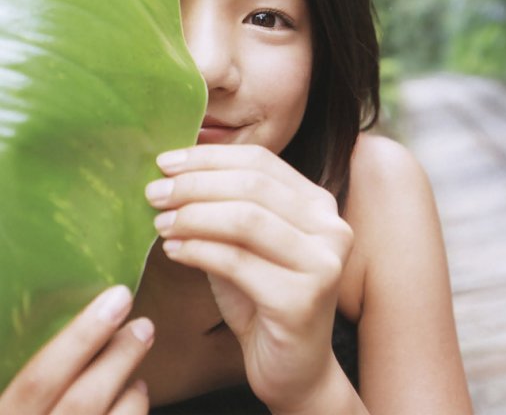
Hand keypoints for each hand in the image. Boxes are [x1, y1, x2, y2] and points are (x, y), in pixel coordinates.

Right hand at [0, 285, 153, 414]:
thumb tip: (69, 333)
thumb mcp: (11, 401)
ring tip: (137, 371)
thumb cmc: (26, 409)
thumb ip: (28, 380)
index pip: (38, 380)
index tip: (117, 297)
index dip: (80, 337)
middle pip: (82, 403)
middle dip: (118, 357)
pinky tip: (134, 398)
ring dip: (132, 394)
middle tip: (143, 326)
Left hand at [145, 145, 352, 412]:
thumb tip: (172, 170)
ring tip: (160, 222)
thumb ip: (222, 205)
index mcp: (317, 202)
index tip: (165, 163)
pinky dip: (198, 251)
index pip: (260, 160)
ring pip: (246, 219)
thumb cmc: (261, 299)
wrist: (291, 368)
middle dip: (196, 184)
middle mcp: (330, 225)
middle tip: (155, 193)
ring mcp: (322, 261)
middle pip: (252, 185)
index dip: (209, 157)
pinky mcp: (304, 298)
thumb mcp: (242, 242)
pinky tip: (173, 251)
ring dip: (193, 216)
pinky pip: (238, 262)